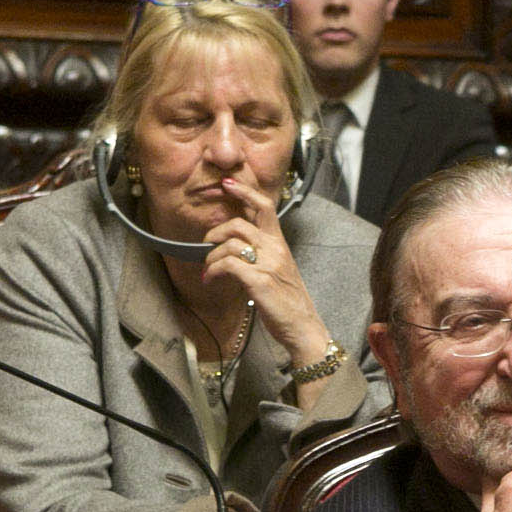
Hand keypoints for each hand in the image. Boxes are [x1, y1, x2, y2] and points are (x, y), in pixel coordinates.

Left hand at [203, 176, 330, 361]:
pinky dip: (213, 271)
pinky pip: (227, 264)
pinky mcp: (259, 281)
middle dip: (215, 232)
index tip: (227, 183)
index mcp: (280, 244)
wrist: (303, 328)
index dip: (244, 191)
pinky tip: (211, 280)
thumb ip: (260, 254)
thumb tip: (233, 247)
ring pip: (230, 244)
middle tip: (208, 245)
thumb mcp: (278, 271)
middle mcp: (276, 249)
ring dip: (211, 257)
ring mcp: (268, 264)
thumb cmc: (288, 302)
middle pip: (239, 223)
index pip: (265, 207)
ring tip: (209, 271)